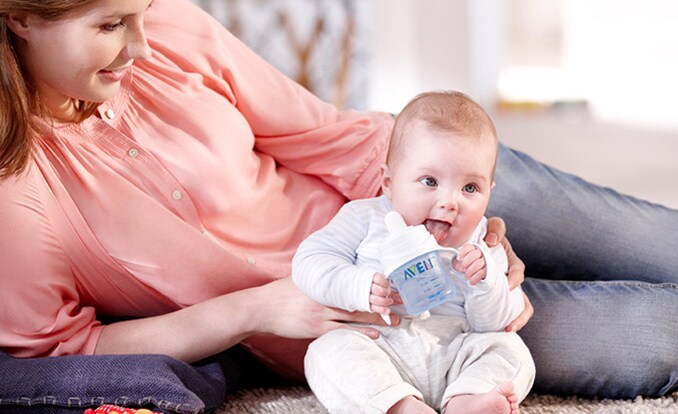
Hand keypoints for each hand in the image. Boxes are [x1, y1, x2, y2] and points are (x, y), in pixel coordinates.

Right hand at [256, 277, 396, 340]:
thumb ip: (320, 275)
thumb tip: (336, 269)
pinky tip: (376, 334)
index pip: (354, 280)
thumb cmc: (282, 292)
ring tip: (396, 319)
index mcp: (323, 281)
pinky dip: (361, 332)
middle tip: (401, 302)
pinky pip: (343, 331)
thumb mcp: (302, 277)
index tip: (391, 283)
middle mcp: (325, 295)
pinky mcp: (316, 329)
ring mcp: (321, 313)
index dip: (374, 283)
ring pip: (355, 315)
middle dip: (381, 300)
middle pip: (359, 297)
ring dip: (377, 317)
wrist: (261, 309)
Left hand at [453, 244, 485, 284]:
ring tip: (466, 276)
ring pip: (479, 263)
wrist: (477, 275)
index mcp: (473, 249)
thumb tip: (459, 264)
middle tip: (462, 269)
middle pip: (474, 254)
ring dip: (471, 270)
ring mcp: (486, 261)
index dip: (463, 252)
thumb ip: (459, 262)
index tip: (458, 259)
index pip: (468, 247)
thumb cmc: (467, 267)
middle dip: (466, 261)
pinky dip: (475, 277)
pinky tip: (471, 281)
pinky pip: (482, 272)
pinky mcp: (489, 270)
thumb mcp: (462, 263)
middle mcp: (481, 253)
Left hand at [485, 217, 531, 330]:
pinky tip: (504, 329)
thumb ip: (495, 229)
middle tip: (504, 316)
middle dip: (514, 306)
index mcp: (510, 261)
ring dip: (516, 318)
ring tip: (506, 328)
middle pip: (520, 295)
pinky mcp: (497, 297)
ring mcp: (504, 288)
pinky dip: (511, 320)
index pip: (517, 270)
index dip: (515, 279)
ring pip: (519, 306)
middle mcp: (510, 277)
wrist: (475, 243)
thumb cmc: (487, 236)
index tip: (509, 286)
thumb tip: (492, 241)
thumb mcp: (493, 228)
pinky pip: (509, 311)